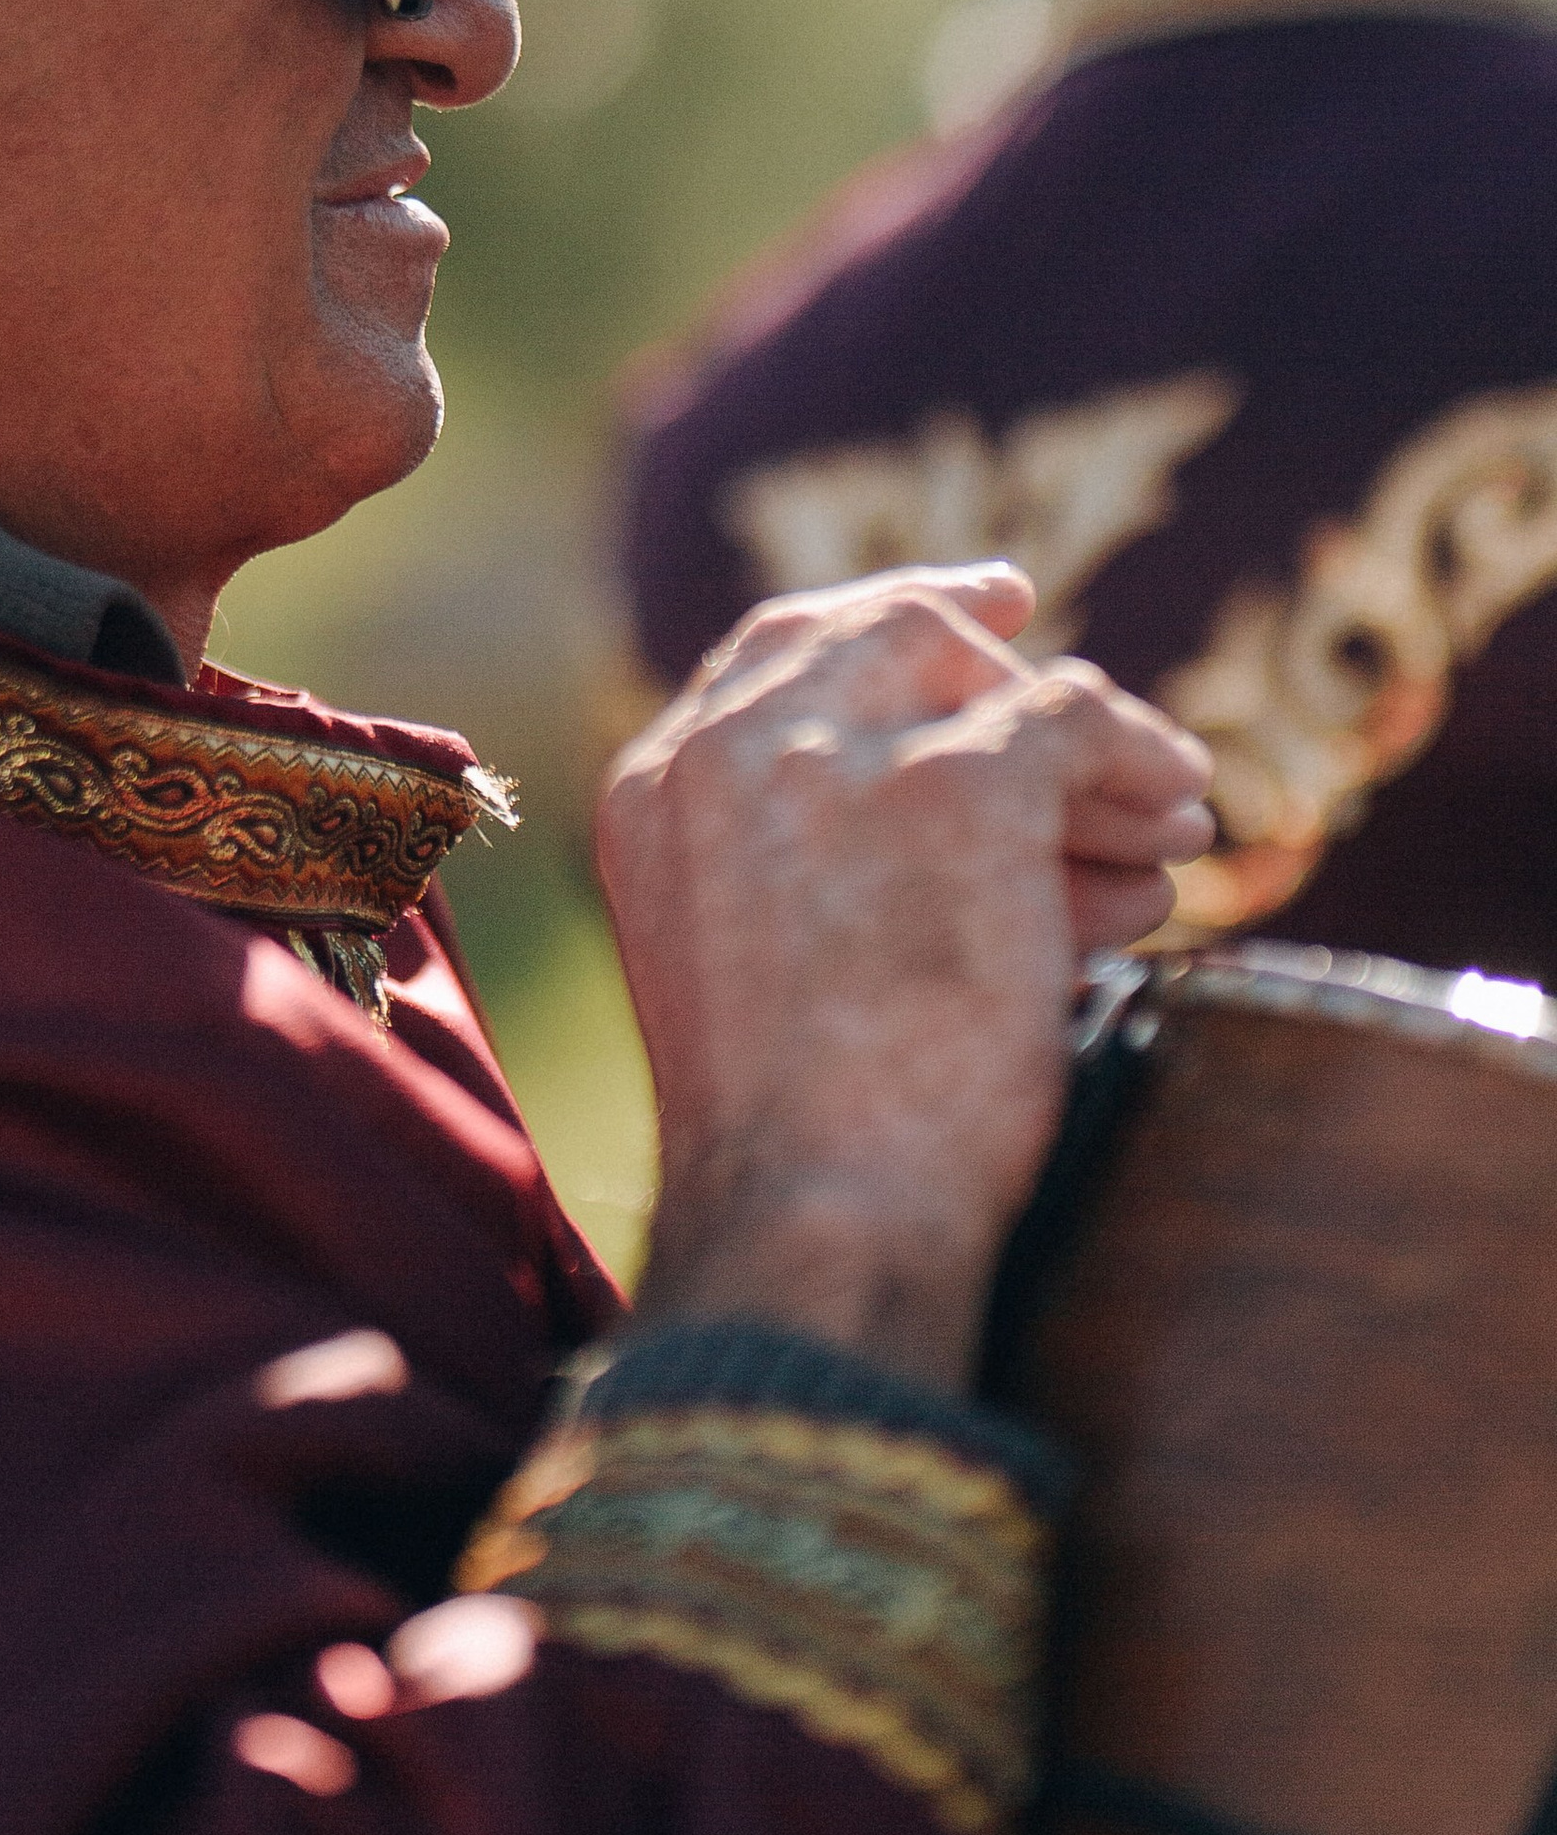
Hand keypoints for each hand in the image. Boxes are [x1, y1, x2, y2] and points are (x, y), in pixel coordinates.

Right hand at [594, 563, 1210, 1390]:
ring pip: (990, 687)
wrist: (819, 1220)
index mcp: (652, 794)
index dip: (881, 621)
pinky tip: (1181, 812)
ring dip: (1088, 757)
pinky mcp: (957, 783)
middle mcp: (726, 746)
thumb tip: (966, 804)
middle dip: (992, 652)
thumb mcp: (743, 973)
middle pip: (881, 634)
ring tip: (1164, 829)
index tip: (976, 613)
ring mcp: (838, 754)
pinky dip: (1139, 759)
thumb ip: (795, 868)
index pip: (773, 655)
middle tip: (1078, 683)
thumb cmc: (799, 1156)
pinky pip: (1073, 719)